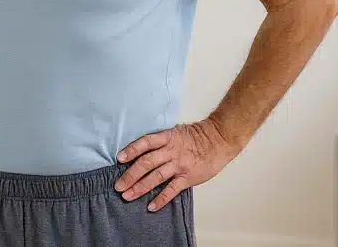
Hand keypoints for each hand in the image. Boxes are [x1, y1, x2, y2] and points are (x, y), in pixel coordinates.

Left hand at [113, 118, 239, 211]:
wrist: (219, 140)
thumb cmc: (197, 136)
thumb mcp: (176, 132)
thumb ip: (161, 140)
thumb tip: (143, 149)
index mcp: (167, 137)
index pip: (145, 142)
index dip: (131, 150)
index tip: (119, 159)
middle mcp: (171, 151)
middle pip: (147, 162)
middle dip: (130, 175)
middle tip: (118, 186)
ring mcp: (179, 165)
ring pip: (156, 177)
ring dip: (140, 187)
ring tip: (128, 196)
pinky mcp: (188, 177)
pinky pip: (172, 189)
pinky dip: (161, 198)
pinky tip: (151, 206)